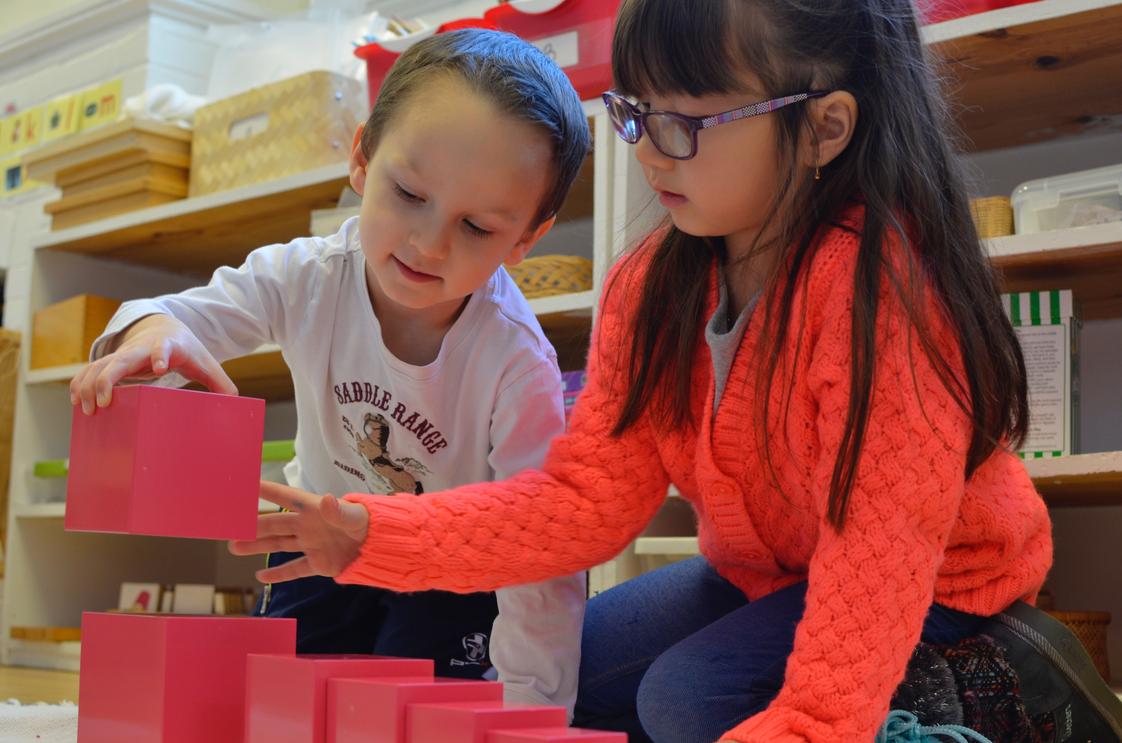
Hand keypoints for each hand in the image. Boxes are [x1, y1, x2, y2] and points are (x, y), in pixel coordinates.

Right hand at [69, 314, 236, 413]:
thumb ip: (220, 382)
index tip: (159, 369)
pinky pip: (89, 371)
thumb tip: (236, 403)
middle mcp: (140, 349)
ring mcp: (122, 354)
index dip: (160, 357)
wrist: (164, 328)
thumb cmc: (186, 349)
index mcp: (167, 347)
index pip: (162, 349)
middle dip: (108, 380)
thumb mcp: (205, 362)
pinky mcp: (110, 361)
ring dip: (89, 386)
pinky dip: (80, 384)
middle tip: (103, 403)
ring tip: (87, 411)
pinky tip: (76, 402)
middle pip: (120, 360)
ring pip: (98, 366)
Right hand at [228, 480, 369, 582]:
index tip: (246, 485)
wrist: (380, 545)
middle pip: (276, 524)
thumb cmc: (366, 522)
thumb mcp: (354, 516)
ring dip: (257, 547)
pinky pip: (295, 569)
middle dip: (253, 525)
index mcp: (314, 509)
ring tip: (235, 547)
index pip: (286, 498)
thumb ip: (338, 511)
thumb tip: (326, 499)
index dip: (267, 491)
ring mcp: (311, 545)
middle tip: (230, 527)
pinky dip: (279, 574)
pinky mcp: (318, 564)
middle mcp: (308, 526)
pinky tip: (261, 577)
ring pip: (279, 545)